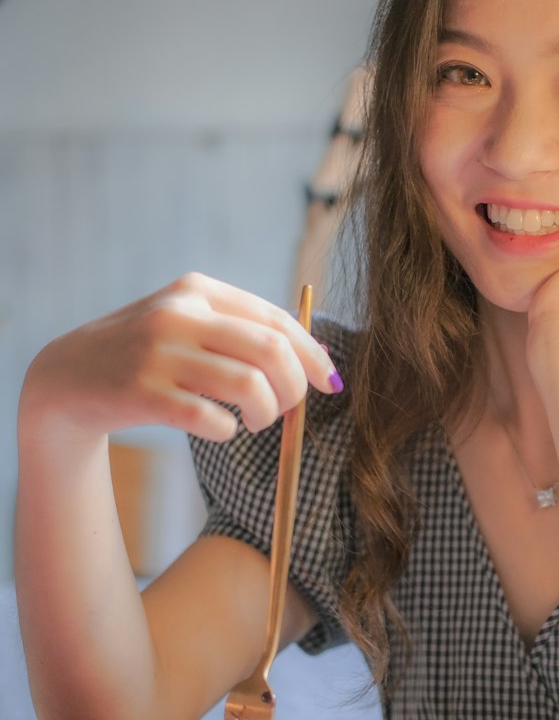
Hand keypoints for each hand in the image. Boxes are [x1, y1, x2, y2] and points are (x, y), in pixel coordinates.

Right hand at [19, 273, 338, 444]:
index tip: (329, 383)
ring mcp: (158, 352)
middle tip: (287, 410)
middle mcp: (179, 313)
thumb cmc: (146, 354)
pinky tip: (221, 429)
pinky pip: (209, 417)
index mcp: (198, 290)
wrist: (68, 376)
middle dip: (294, 387)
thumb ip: (242, 331)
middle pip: (270, 350)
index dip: (313, 354)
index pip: (276, 320)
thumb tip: (317, 358)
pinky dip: (227, 429)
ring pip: (248, 385)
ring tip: (256, 422)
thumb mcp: (187, 323)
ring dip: (265, 413)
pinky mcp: (141, 392)